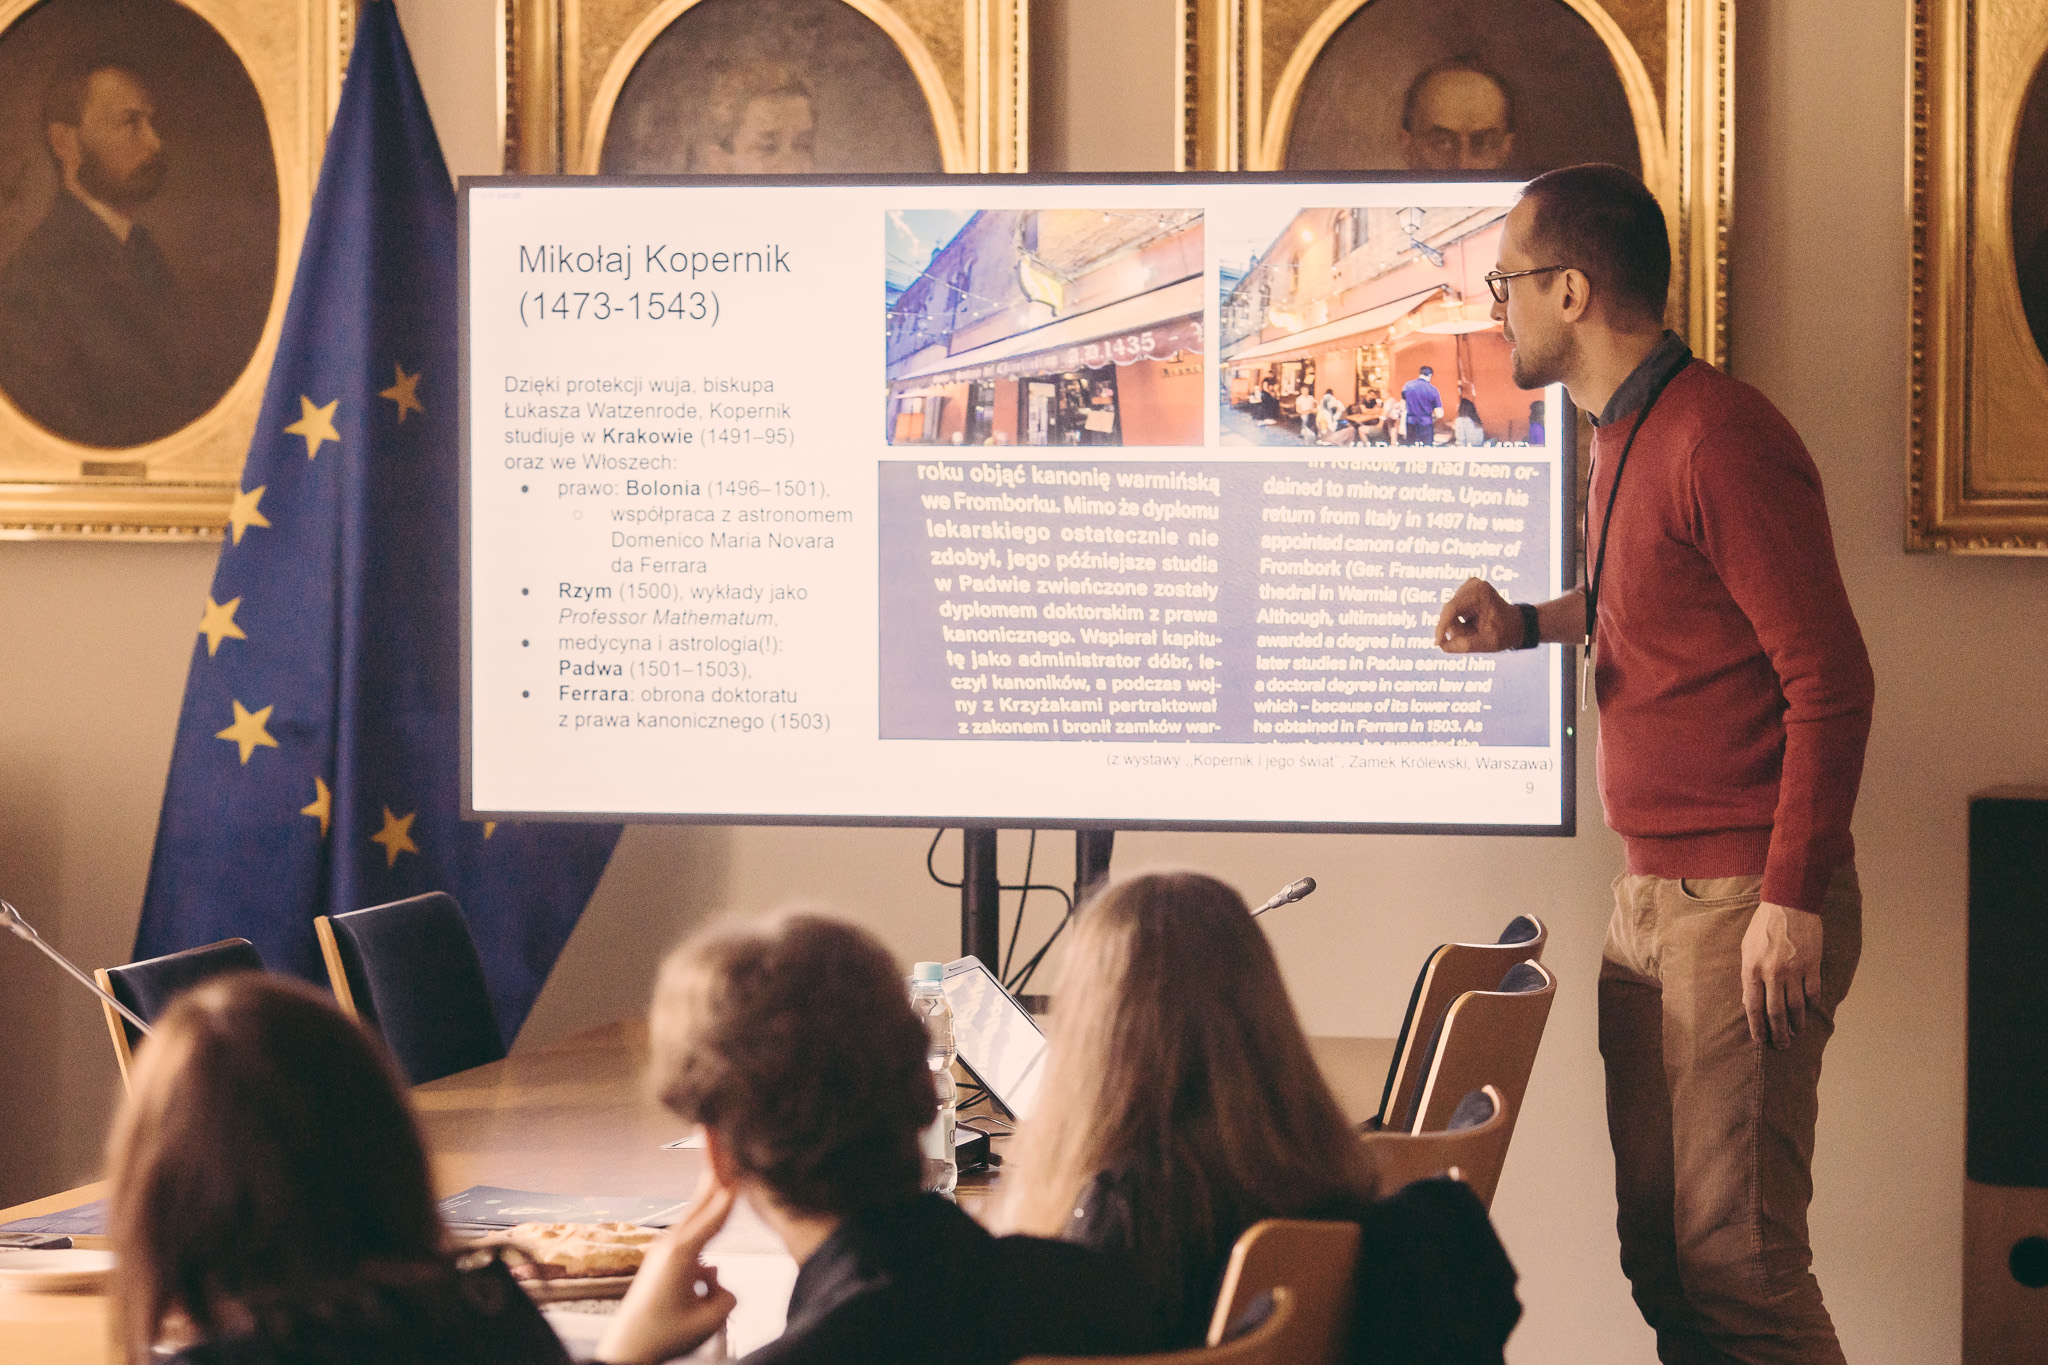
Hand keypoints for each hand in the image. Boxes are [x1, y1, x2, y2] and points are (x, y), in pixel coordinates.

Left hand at [596, 1169, 738, 1364]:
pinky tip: (705, 1278)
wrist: (626, 1351)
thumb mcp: (710, 1318)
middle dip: (713, 1163)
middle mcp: (672, 1243)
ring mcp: (664, 1249)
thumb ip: (727, 1292)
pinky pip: (694, 1242)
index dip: (734, 1180)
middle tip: (713, 1126)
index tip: (740, 1151)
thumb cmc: (663, 1335)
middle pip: (703, 1196)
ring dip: (714, 1200)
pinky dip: (707, 1239)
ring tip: (721, 1165)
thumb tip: (716, 1279)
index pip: (719, 1209)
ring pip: (700, 1219)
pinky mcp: (661, 1260)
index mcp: (684, 1251)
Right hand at [1436, 577, 1518, 652]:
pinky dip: (1458, 621)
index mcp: (1480, 593)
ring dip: (1458, 626)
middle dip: (1456, 629)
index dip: (1442, 626)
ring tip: (1476, 630)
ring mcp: (1467, 586)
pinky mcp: (1463, 591)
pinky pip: (1451, 611)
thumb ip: (1464, 646)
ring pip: (1449, 613)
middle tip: (1473, 637)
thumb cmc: (1503, 633)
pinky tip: (1472, 622)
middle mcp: (1472, 585)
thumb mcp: (1487, 644)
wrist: (1513, 624)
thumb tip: (1441, 645)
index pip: (1452, 608)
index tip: (1437, 643)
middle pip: (1449, 612)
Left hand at [1741, 901, 1822, 1048]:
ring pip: (1796, 1006)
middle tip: (1781, 1045)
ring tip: (1795, 1034)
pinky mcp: (1812, 964)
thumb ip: (1749, 975)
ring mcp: (1794, 970)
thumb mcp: (1747, 948)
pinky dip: (1812, 1006)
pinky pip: (1813, 992)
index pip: (1753, 1006)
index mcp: (1752, 968)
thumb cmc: (1763, 926)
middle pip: (1775, 1011)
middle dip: (1778, 1032)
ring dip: (1796, 1023)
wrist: (1788, 904)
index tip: (1761, 1040)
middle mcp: (1772, 972)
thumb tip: (1750, 1001)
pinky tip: (1810, 1014)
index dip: (1757, 1026)